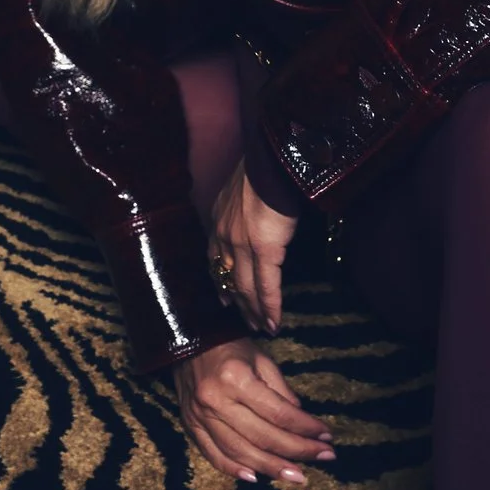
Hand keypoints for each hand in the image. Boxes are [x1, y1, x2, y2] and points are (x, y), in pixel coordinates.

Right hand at [173, 337, 334, 484]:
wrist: (186, 341)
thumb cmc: (230, 347)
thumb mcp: (262, 359)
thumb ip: (282, 392)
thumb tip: (301, 422)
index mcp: (236, 378)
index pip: (278, 413)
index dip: (306, 428)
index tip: (327, 437)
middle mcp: (217, 401)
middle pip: (262, 436)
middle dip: (297, 451)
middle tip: (324, 458)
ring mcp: (200, 416)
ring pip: (240, 452)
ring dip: (271, 468)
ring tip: (297, 477)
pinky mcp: (190, 426)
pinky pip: (213, 455)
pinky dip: (234, 469)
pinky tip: (256, 478)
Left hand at [210, 165, 299, 333]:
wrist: (270, 162)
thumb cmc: (263, 168)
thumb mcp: (244, 189)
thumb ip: (244, 207)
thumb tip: (255, 214)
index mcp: (219, 220)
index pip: (215, 258)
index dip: (219, 280)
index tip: (222, 297)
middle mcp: (225, 236)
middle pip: (229, 278)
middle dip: (238, 303)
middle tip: (246, 321)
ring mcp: (242, 246)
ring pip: (245, 288)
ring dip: (254, 311)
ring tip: (262, 328)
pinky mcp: (264, 251)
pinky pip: (266, 286)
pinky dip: (270, 307)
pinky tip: (274, 322)